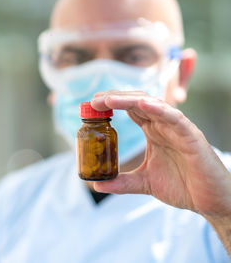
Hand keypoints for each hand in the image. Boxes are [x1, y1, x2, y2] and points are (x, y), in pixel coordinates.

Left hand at [90, 90, 230, 217]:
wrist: (210, 202)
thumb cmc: (182, 186)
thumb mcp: (144, 182)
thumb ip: (122, 182)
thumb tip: (97, 184)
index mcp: (154, 132)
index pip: (131, 110)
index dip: (112, 104)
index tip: (91, 105)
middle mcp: (164, 126)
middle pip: (138, 103)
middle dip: (115, 98)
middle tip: (94, 101)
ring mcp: (178, 129)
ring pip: (153, 105)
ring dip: (130, 100)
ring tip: (109, 99)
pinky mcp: (192, 137)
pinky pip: (175, 118)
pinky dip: (160, 109)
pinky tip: (144, 104)